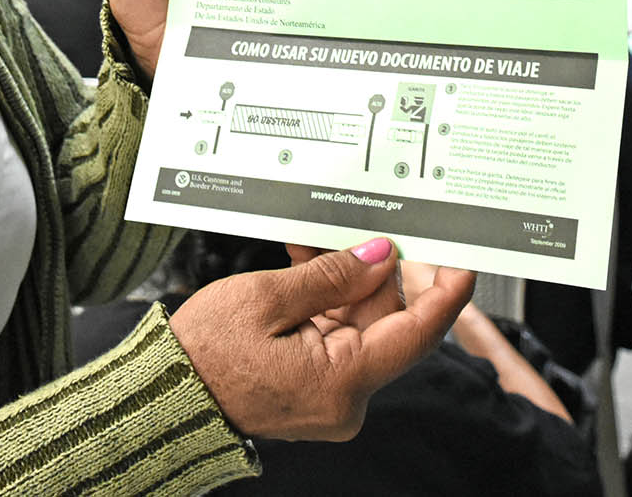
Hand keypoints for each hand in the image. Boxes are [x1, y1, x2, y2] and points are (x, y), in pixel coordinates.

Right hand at [170, 238, 472, 440]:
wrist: (168, 395)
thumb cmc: (207, 353)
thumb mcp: (268, 298)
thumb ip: (332, 276)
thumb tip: (380, 257)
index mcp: (343, 382)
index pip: (417, 334)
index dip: (446, 295)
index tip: (463, 261)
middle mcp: (347, 400)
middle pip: (386, 324)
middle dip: (370, 273)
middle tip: (348, 231)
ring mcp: (332, 399)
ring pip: (360, 327)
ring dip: (341, 285)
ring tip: (310, 249)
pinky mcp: (317, 392)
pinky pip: (337, 340)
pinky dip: (325, 306)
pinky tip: (306, 272)